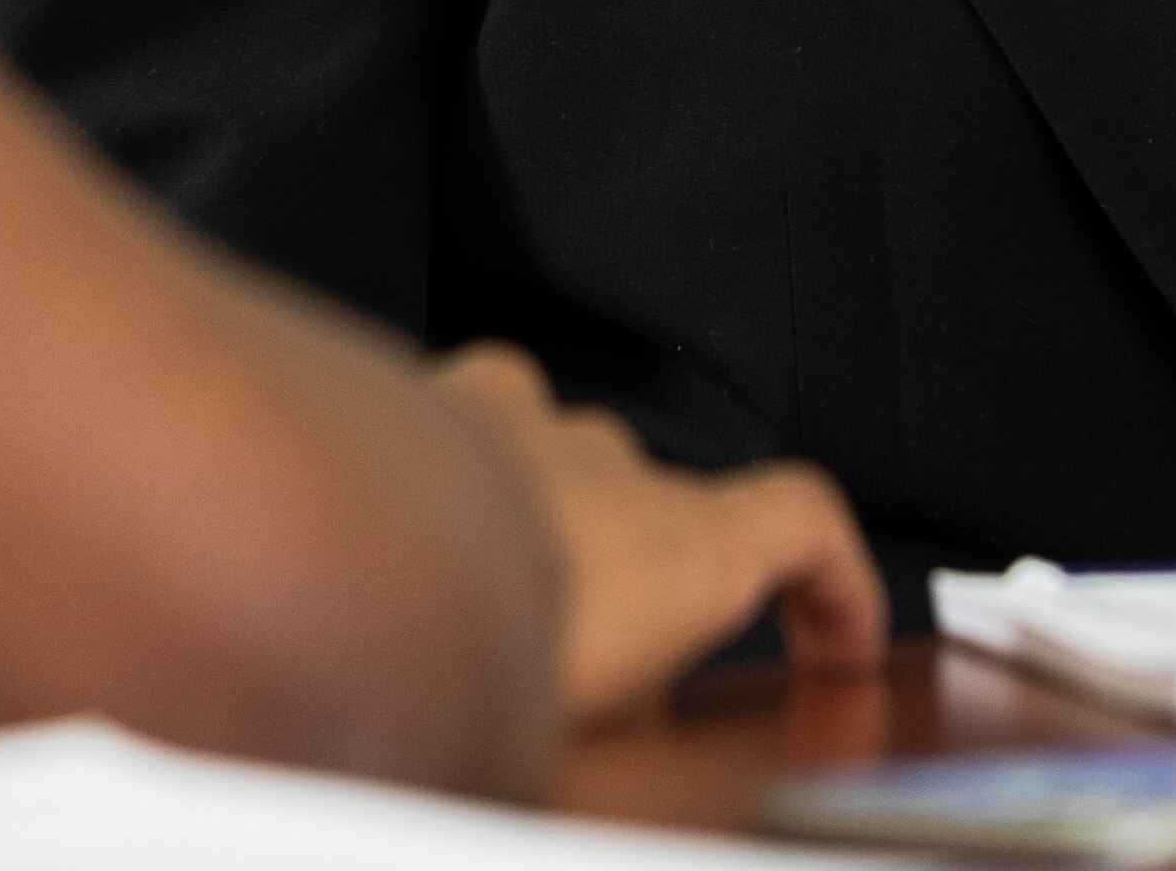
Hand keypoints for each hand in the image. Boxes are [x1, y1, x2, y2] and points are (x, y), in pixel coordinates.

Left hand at [434, 344, 885, 727]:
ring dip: (553, 537)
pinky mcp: (421, 403)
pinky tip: (423, 559)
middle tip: (603, 688)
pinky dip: (463, 488)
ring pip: (561, 469)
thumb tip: (647, 771)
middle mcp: (608, 462)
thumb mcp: (604, 755)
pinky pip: (464, 434)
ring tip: (501, 623)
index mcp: (684, 546)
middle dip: (647, 601)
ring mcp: (512, 420)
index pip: (807, 522)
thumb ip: (648, 742)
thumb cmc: (464, 663)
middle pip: (664, 522)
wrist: (339, 569)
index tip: (834, 641)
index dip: (836, 586)